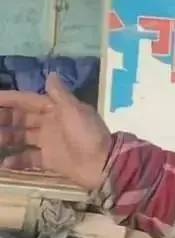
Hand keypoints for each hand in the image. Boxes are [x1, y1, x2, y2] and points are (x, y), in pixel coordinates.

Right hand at [0, 73, 111, 190]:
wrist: (101, 163)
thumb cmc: (86, 134)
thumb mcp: (74, 111)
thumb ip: (60, 95)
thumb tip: (50, 74)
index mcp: (57, 109)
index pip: (28, 101)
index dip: (10, 99)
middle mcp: (50, 123)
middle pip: (22, 119)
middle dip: (4, 119)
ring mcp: (49, 142)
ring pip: (22, 137)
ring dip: (6, 138)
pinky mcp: (49, 160)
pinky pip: (29, 158)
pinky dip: (17, 161)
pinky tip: (5, 164)